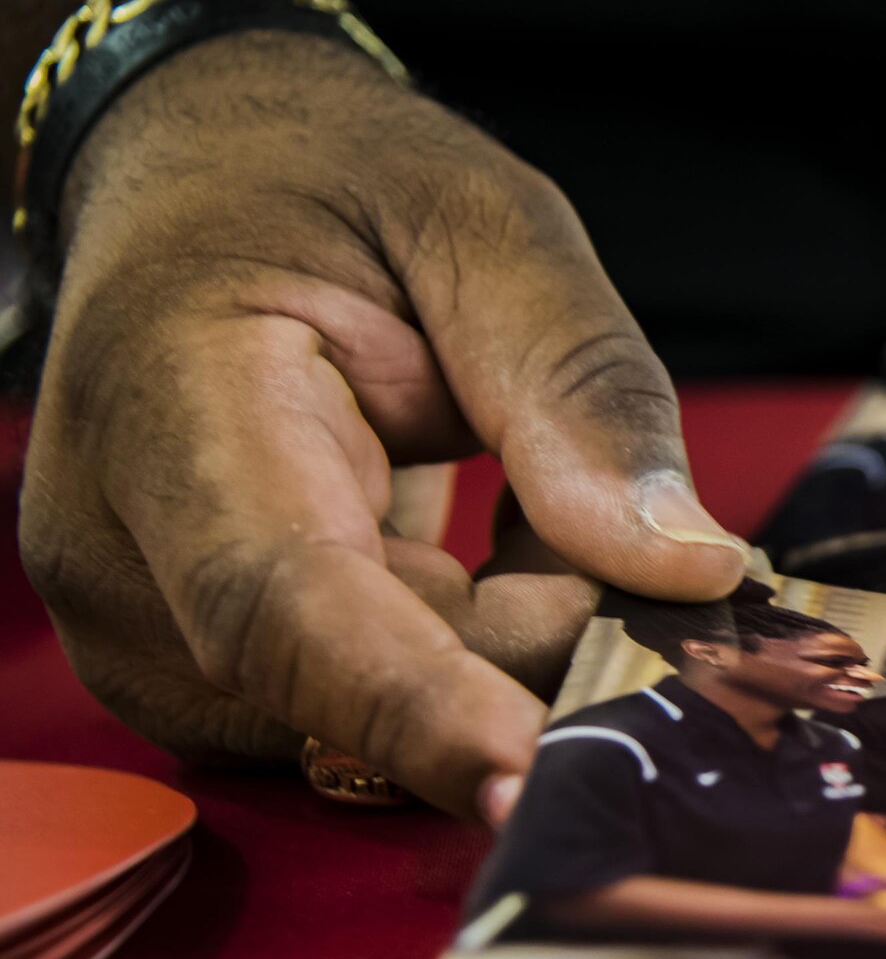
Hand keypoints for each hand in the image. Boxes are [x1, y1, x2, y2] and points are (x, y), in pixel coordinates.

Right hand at [18, 31, 746, 818]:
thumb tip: (686, 567)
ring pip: (370, 720)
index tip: (544, 773)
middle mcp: (125, 549)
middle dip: (533, 655)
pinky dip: (480, 650)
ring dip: (510, 649)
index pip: (282, 601)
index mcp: (172, 404)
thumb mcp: (487, 229)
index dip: (418, 706)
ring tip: (552, 512)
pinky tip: (514, 550)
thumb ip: (581, 389)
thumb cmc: (336, 184)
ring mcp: (151, 623)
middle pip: (351, 685)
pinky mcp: (205, 662)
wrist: (211, 184)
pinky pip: (369, 707)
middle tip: (661, 575)